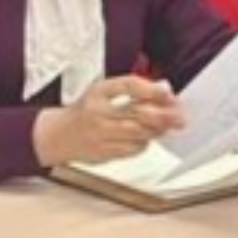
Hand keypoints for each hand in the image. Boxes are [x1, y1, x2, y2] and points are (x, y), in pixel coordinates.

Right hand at [33, 76, 187, 169]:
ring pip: (137, 133)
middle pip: (137, 113)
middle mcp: (98, 112)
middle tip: (179, 117)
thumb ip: (132, 90)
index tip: (167, 92)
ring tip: (166, 127)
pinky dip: (144, 143)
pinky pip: (132, 149)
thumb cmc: (86, 111)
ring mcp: (99, 134)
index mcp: (98, 92)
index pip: (127, 85)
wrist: (58, 135)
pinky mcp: (103, 152)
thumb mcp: (104, 93)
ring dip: (156, 130)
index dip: (150, 89)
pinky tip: (146, 138)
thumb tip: (165, 90)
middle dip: (163, 115)